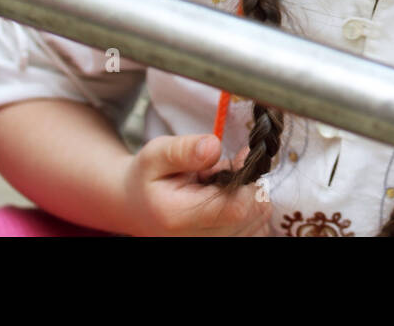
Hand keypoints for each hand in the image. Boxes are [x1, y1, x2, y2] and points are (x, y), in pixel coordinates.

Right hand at [121, 134, 275, 235]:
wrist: (135, 206)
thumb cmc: (148, 177)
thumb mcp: (157, 153)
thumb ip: (185, 149)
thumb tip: (213, 146)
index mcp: (178, 217)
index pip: (236, 207)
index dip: (247, 181)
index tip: (237, 162)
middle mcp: (195, 240)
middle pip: (251, 215)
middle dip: (248, 187)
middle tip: (223, 173)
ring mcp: (209, 247)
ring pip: (257, 223)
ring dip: (248, 199)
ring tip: (220, 188)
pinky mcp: (221, 246)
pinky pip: (255, 231)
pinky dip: (250, 213)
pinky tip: (227, 202)